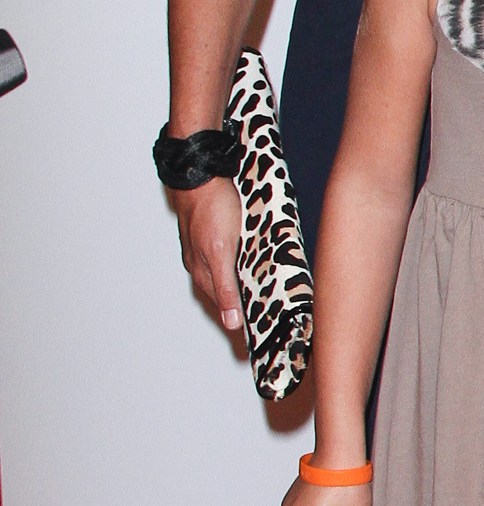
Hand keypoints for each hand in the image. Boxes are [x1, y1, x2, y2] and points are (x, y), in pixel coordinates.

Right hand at [173, 176, 244, 335]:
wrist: (198, 172)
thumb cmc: (211, 207)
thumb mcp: (222, 251)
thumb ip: (226, 287)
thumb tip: (231, 322)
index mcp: (203, 272)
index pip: (226, 307)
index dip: (241, 319)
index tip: (258, 334)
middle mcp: (200, 264)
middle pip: (224, 293)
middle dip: (241, 306)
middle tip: (263, 318)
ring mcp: (203, 249)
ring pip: (224, 275)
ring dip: (239, 285)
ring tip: (258, 296)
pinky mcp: (210, 234)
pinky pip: (227, 257)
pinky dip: (238, 266)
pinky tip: (247, 264)